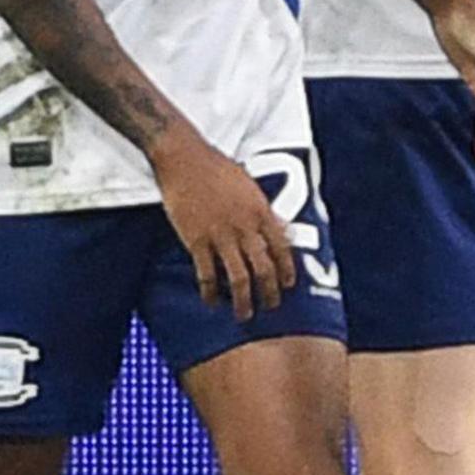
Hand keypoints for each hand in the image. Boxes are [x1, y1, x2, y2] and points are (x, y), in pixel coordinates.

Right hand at [155, 135, 291, 316]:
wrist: (185, 159)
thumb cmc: (219, 169)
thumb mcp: (251, 188)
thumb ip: (265, 212)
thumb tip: (282, 230)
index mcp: (261, 212)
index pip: (282, 248)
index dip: (287, 270)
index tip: (289, 285)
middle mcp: (245, 227)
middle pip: (264, 268)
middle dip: (270, 292)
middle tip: (271, 307)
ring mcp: (221, 235)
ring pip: (238, 277)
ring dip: (243, 300)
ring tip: (244, 315)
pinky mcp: (196, 240)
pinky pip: (206, 273)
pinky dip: (210, 291)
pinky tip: (211, 302)